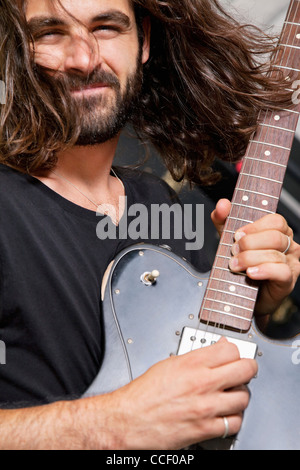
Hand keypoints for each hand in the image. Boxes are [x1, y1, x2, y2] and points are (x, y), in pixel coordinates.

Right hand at [113, 338, 256, 448]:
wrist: (129, 420)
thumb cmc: (143, 394)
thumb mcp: (168, 364)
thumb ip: (194, 357)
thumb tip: (214, 351)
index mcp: (191, 363)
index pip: (231, 349)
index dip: (235, 352)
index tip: (233, 355)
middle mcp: (202, 383)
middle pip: (245, 369)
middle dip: (247, 369)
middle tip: (243, 371)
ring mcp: (206, 407)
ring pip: (244, 397)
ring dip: (240, 396)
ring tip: (231, 395)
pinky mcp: (205, 428)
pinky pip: (235, 422)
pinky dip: (233, 419)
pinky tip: (224, 414)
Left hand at [211, 199, 299, 316]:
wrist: (240, 296)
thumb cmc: (241, 266)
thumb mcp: (229, 240)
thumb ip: (224, 220)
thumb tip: (223, 203)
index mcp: (279, 232)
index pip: (276, 220)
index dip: (255, 226)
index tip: (237, 235)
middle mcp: (289, 246)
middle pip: (275, 237)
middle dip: (249, 243)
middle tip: (233, 251)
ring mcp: (291, 263)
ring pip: (275, 254)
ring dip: (250, 258)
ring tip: (235, 265)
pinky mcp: (288, 281)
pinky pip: (281, 271)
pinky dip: (264, 270)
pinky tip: (251, 273)